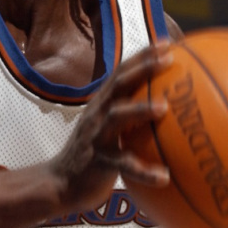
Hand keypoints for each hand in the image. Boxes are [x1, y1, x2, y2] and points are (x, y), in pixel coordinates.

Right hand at [50, 41, 172, 213]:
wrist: (59, 184)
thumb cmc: (92, 156)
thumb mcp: (108, 131)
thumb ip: (130, 119)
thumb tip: (168, 112)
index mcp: (102, 104)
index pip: (122, 73)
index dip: (142, 56)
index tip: (167, 43)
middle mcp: (98, 114)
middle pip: (120, 84)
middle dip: (143, 68)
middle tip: (168, 59)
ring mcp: (97, 136)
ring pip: (117, 117)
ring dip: (140, 109)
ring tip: (164, 108)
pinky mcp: (98, 162)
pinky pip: (123, 165)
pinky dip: (145, 171)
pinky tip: (165, 177)